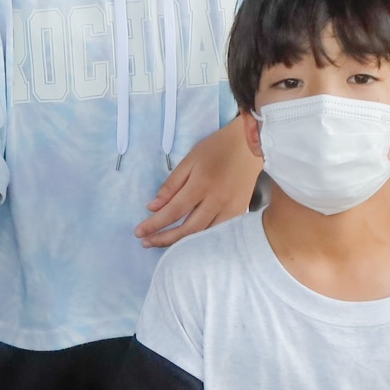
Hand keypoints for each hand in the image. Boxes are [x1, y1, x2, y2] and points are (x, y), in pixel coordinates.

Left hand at [138, 121, 262, 247]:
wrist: (250, 145)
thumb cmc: (217, 148)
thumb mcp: (189, 160)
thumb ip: (171, 185)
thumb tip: (153, 208)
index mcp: (202, 185)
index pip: (173, 211)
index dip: (155, 224)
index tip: (139, 232)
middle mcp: (217, 201)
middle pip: (188, 230)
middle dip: (164, 239)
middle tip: (146, 242)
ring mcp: (231, 209)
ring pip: (203, 236)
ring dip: (181, 243)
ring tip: (162, 243)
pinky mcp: (239, 213)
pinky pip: (218, 232)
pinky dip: (201, 240)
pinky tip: (187, 242)